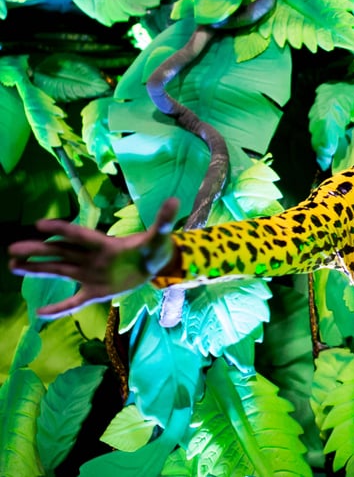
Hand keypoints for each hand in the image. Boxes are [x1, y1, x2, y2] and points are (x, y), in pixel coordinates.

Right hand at [8, 198, 179, 318]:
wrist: (156, 265)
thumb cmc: (155, 247)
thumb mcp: (160, 237)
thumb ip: (163, 222)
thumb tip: (174, 201)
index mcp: (105, 245)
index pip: (80, 235)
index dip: (62, 230)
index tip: (40, 224)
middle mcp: (92, 258)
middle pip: (61, 252)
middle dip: (38, 251)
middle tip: (13, 250)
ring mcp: (91, 275)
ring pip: (60, 271)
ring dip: (38, 270)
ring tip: (13, 267)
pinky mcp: (96, 291)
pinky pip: (74, 302)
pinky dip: (59, 309)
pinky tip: (40, 315)